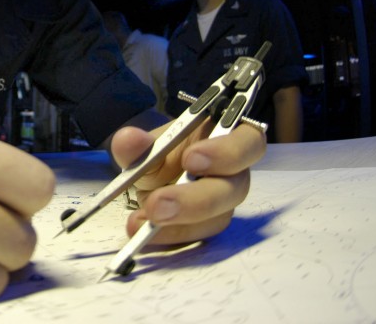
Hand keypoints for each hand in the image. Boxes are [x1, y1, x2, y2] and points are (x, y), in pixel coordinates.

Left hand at [109, 119, 266, 244]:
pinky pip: (197, 237)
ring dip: (179, 225)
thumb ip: (139, 144)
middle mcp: (234, 172)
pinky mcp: (208, 227)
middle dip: (196, 199)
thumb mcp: (148, 144)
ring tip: (143, 222)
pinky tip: (144, 233)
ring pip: (218, 218)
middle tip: (159, 205)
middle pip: (235, 188)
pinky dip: (170, 236)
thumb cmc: (164, 152)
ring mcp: (224, 203)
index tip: (191, 159)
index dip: (226, 153)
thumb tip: (128, 140)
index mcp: (228, 138)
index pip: (248, 142)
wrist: (156, 176)